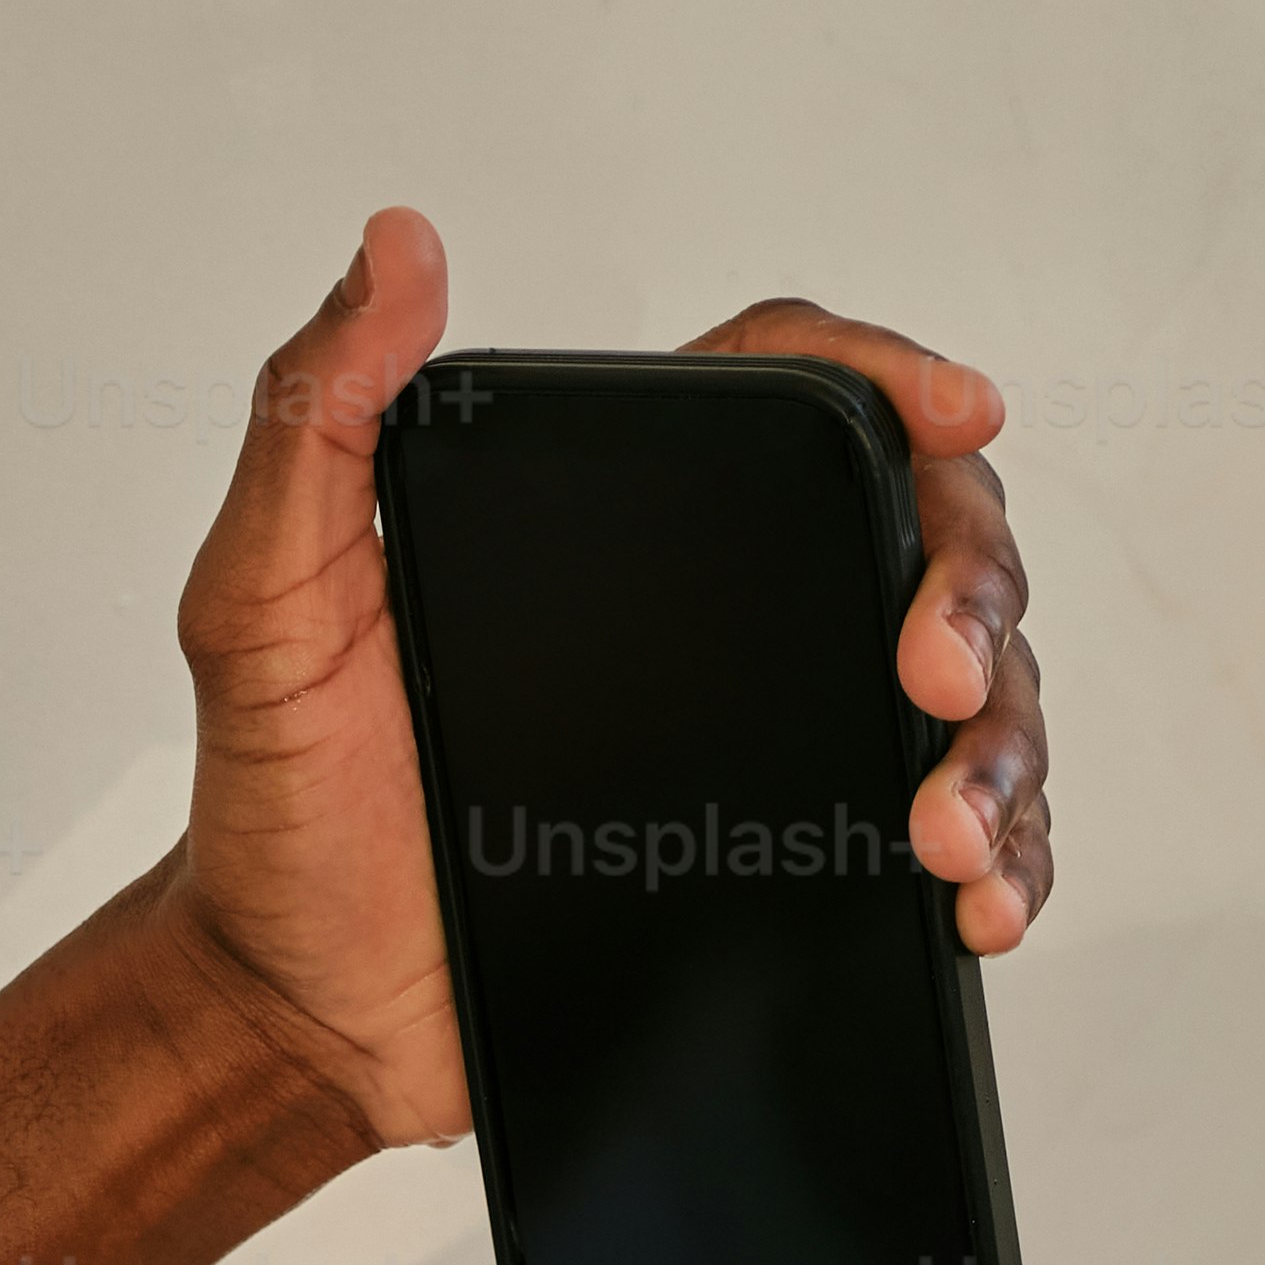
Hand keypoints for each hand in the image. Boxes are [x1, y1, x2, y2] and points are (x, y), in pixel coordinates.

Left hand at [154, 209, 1055, 1155]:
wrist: (297, 1013)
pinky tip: (984, 902)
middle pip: (919, 538)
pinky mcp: (789, 874)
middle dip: (972, 590)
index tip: (956, 409)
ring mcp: (766, 747)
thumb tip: (393, 250)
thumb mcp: (260, 600)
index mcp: (615, 527)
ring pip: (964, 699)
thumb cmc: (277, 809)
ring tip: (951, 829)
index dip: (892, 379)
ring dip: (1001, 750)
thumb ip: (315, 420)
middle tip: (933, 674)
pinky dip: (1003, 867)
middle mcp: (712, 622)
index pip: (789, 395)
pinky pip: (946, 851)